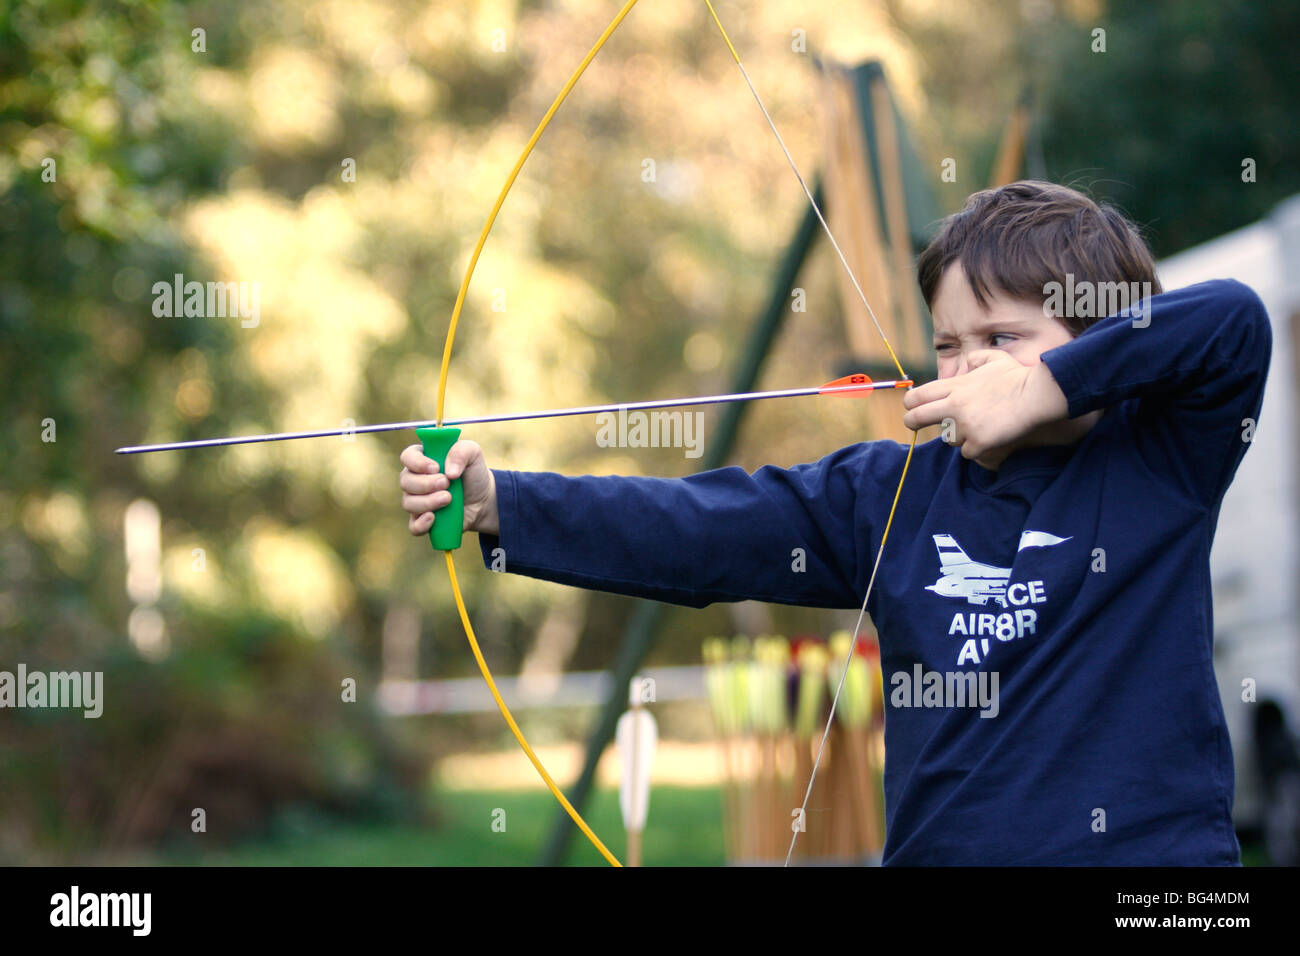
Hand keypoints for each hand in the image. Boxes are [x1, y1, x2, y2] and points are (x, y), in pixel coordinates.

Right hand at [400, 439, 498, 536]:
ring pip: (408, 503)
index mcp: (423, 459)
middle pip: (405, 481)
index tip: (436, 468)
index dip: (417, 462)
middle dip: (426, 484)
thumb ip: (461, 452)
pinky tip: (434, 518)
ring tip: (448, 499)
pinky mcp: (423, 521)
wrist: (483, 499)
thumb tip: (449, 472)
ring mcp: (417, 501)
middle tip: (446, 483)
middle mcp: (415, 480)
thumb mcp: (473, 453)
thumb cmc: (473, 473)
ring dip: (428, 502)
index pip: (407, 456)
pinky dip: (422, 524)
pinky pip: (413, 526)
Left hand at [901, 351, 1068, 463]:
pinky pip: (967, 452)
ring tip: (977, 426)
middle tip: (913, 425)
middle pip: (917, 418)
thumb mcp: (993, 358)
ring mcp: (965, 426)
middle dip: (911, 422)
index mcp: (955, 386)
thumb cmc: (1017, 376)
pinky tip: (989, 437)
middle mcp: (954, 406)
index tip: (911, 407)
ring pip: (947, 439)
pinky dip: (976, 448)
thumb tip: (967, 362)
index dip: (910, 403)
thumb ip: (975, 359)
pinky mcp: (978, 443)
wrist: (1037, 395)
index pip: (917, 396)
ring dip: (958, 436)